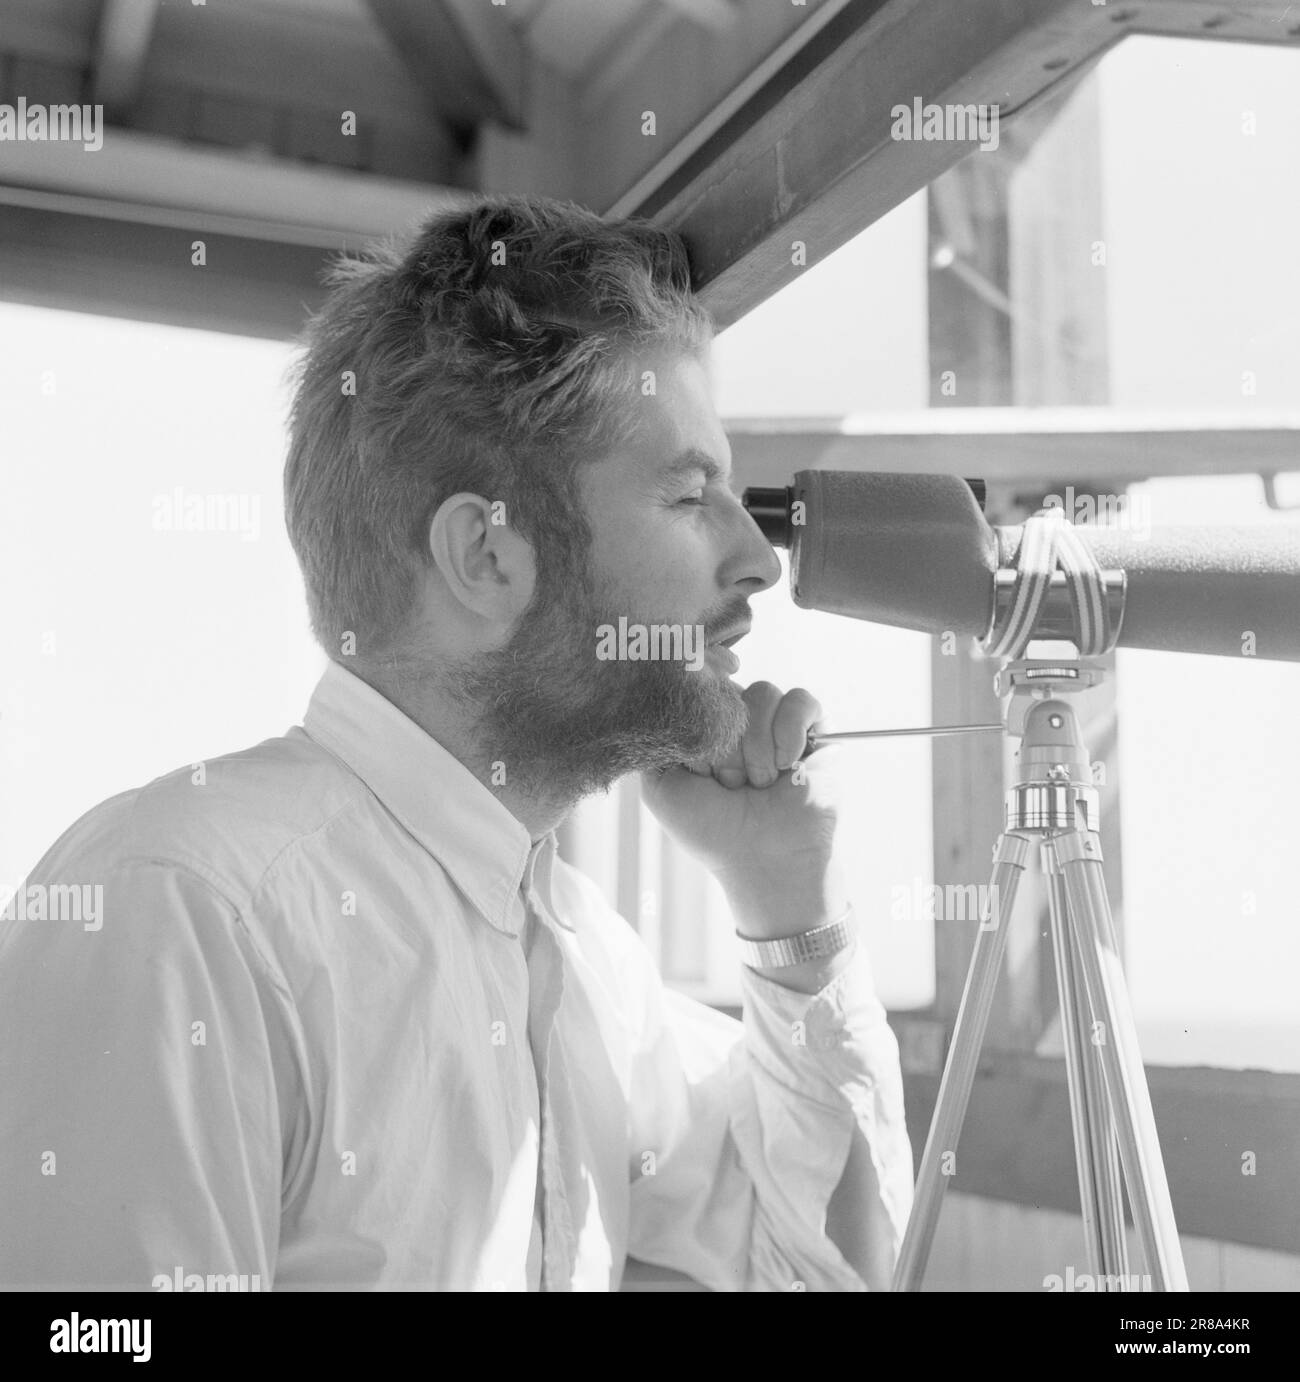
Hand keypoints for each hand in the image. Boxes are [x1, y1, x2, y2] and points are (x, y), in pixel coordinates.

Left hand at [640, 681, 839, 912]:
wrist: (762, 860)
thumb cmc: (711, 830)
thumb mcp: (661, 788)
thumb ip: (654, 742)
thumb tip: (657, 702)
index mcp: (707, 729)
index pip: (699, 690)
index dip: (700, 726)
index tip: (701, 771)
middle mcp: (741, 721)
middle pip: (730, 692)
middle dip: (727, 746)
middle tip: (731, 785)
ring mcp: (777, 723)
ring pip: (764, 693)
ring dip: (757, 747)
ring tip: (760, 783)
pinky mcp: (814, 729)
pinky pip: (800, 701)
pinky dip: (789, 733)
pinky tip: (787, 766)